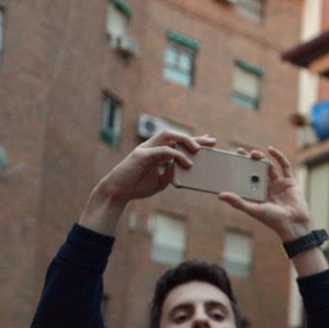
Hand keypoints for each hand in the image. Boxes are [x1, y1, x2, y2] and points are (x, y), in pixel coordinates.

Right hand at [91, 131, 215, 205]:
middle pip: (175, 135)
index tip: (208, 140)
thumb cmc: (137, 187)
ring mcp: (145, 149)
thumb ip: (171, 175)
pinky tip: (187, 163)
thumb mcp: (160, 183)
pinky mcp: (141, 155)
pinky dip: (176, 155)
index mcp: (156, 152)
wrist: (117, 192)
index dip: (193, 140)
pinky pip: (163, 151)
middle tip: (211, 141)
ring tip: (199, 150)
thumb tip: (183, 168)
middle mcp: (151, 146)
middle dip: (194, 137)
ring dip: (185, 140)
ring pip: (168, 135)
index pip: (176, 141)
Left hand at [218, 146, 312, 241]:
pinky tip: (270, 149)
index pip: (245, 179)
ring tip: (254, 153)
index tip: (230, 160)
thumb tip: (220, 195)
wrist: (294, 224)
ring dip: (261, 158)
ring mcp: (279, 184)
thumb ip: (237, 202)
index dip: (239, 169)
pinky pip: (284, 166)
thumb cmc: (273, 220)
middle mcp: (267, 188)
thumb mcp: (253, 209)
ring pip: (269, 166)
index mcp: (257, 195)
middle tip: (239, 152)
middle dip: (248, 161)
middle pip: (256, 170)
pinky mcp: (290, 181)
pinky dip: (278, 156)